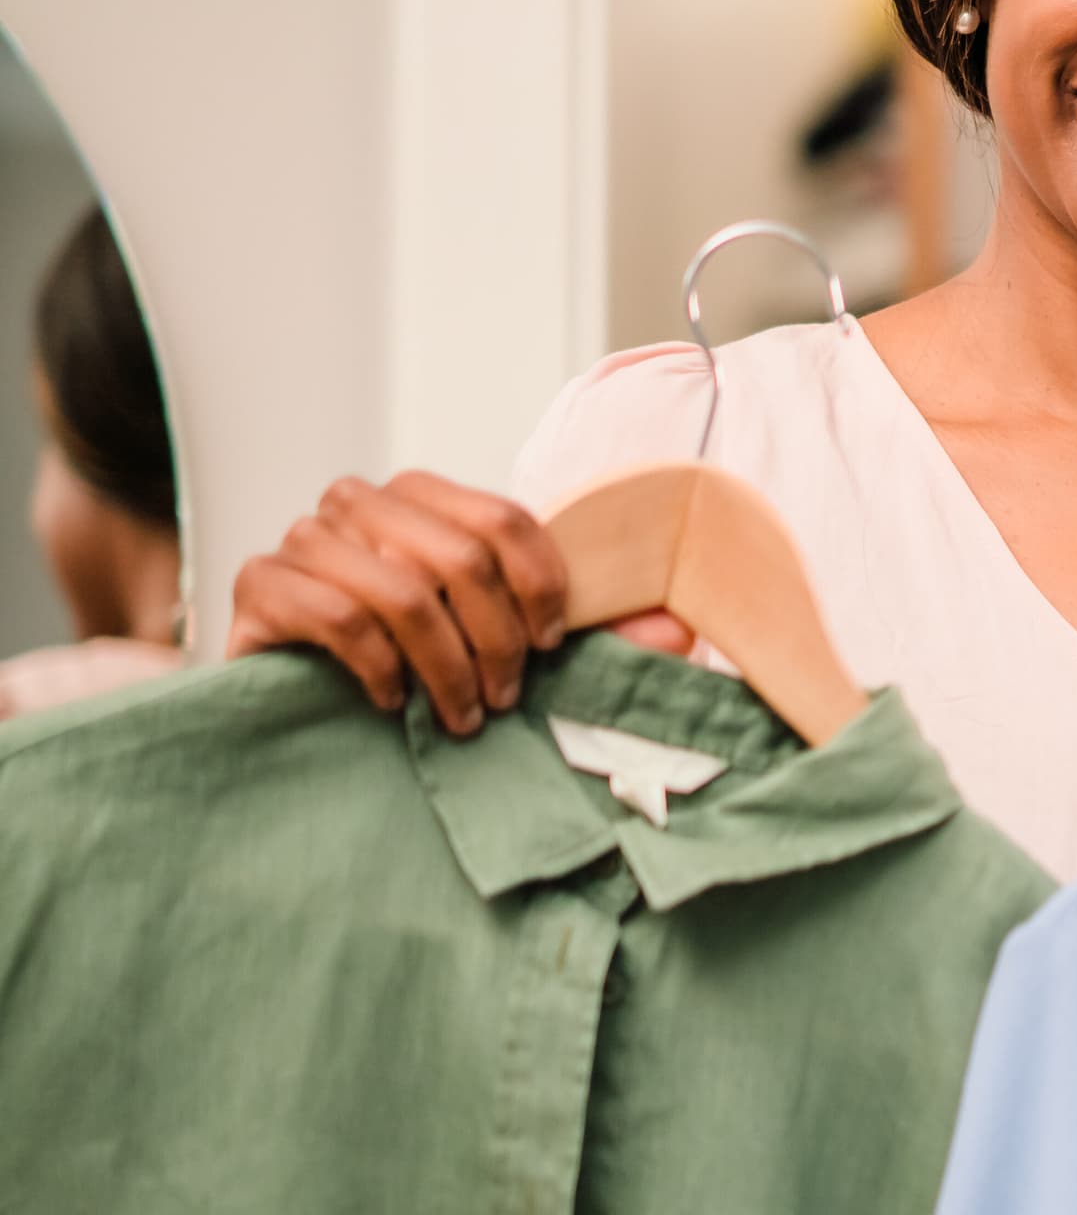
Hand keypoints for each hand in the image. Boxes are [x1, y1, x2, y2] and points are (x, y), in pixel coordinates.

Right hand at [226, 470, 691, 735]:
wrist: (302, 705)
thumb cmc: (417, 664)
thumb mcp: (511, 646)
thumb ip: (594, 633)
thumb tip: (679, 630)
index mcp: (426, 498)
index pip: (505, 520)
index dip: (541, 589)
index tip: (552, 647)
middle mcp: (361, 503)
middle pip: (459, 555)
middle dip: (496, 640)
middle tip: (504, 700)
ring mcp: (305, 538)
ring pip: (399, 589)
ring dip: (444, 666)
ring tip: (459, 716)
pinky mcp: (259, 584)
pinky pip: (335, 616)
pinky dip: (380, 669)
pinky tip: (393, 703)